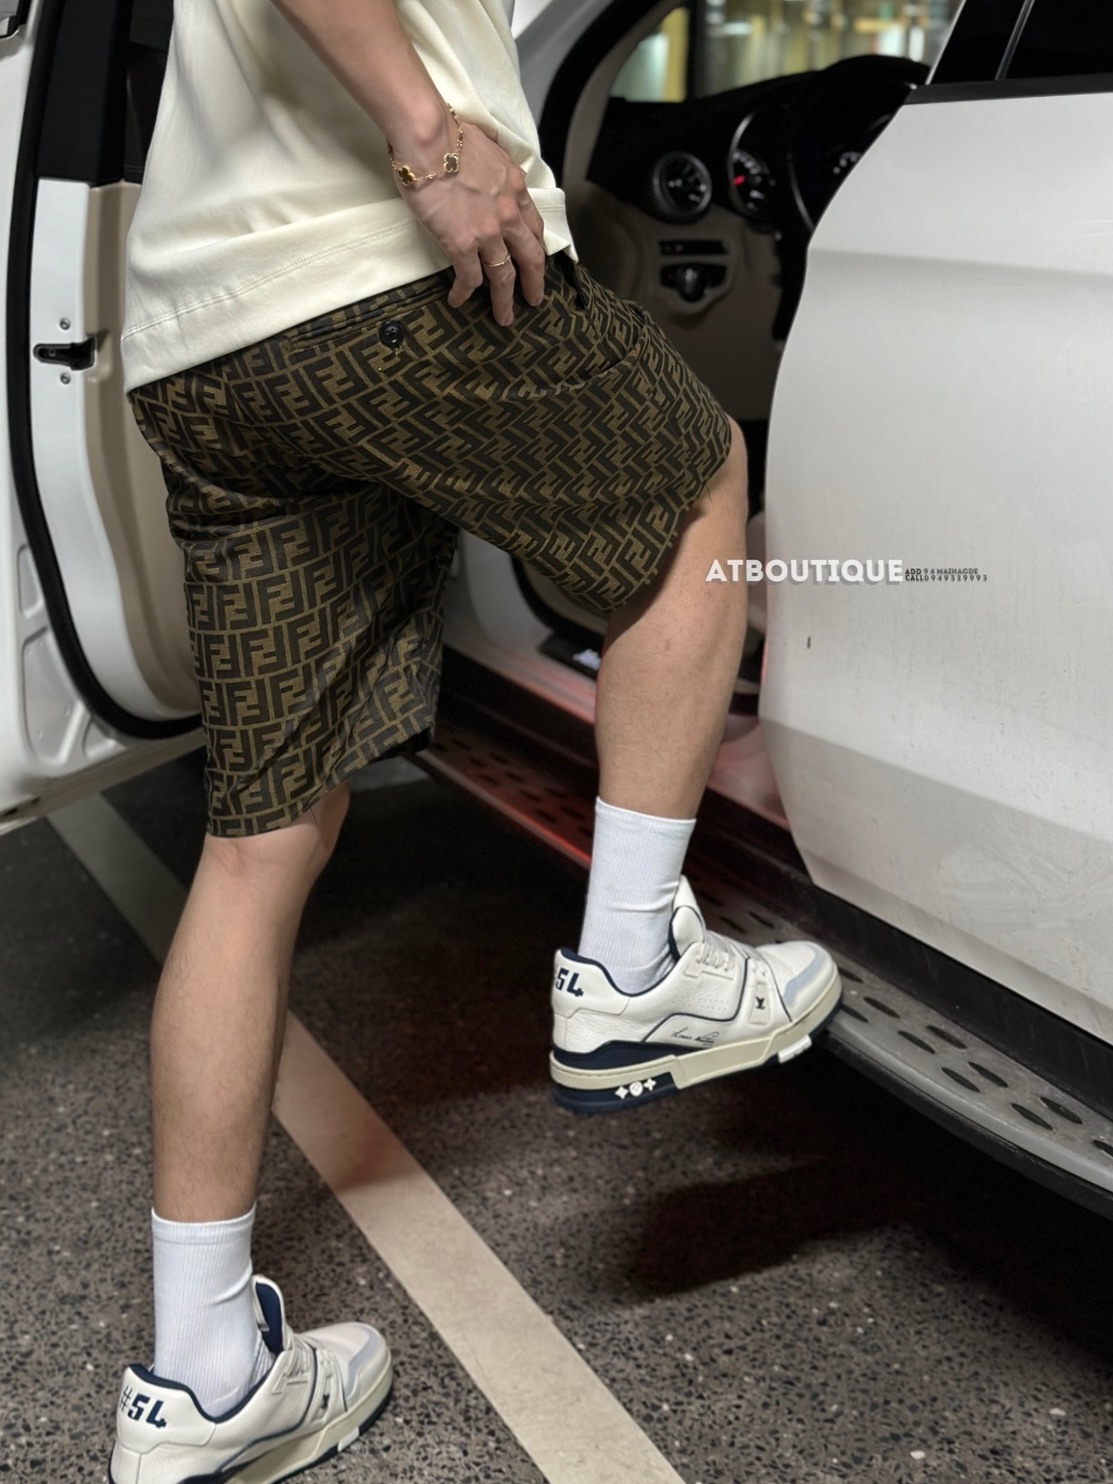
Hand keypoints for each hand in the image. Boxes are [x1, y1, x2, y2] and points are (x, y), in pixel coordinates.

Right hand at [395, 119, 546, 325]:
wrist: (429, 139)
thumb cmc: (450, 134)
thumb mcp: (489, 149)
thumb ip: (496, 170)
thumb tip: (490, 174)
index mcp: (516, 189)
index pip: (534, 226)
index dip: (537, 247)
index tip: (537, 262)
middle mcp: (508, 214)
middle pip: (530, 258)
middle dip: (534, 283)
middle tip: (534, 300)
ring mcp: (487, 233)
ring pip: (503, 276)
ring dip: (504, 301)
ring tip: (504, 318)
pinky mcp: (462, 245)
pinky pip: (468, 278)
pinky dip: (464, 293)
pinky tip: (458, 302)